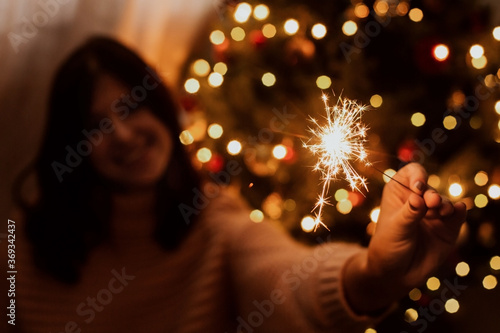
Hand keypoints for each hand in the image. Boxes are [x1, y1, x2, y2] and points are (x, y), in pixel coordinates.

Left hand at [343, 163, 466, 313]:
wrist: (395, 273)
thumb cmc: (388, 246)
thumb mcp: (396, 228)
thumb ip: (410, 212)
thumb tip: (421, 196)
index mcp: (399, 193)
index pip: (411, 173)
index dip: (417, 175)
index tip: (419, 185)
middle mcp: (418, 200)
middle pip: (430, 188)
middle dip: (432, 194)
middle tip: (432, 203)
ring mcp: (434, 213)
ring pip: (445, 201)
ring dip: (445, 204)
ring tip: (441, 210)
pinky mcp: (448, 228)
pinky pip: (457, 216)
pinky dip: (459, 211)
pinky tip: (459, 210)